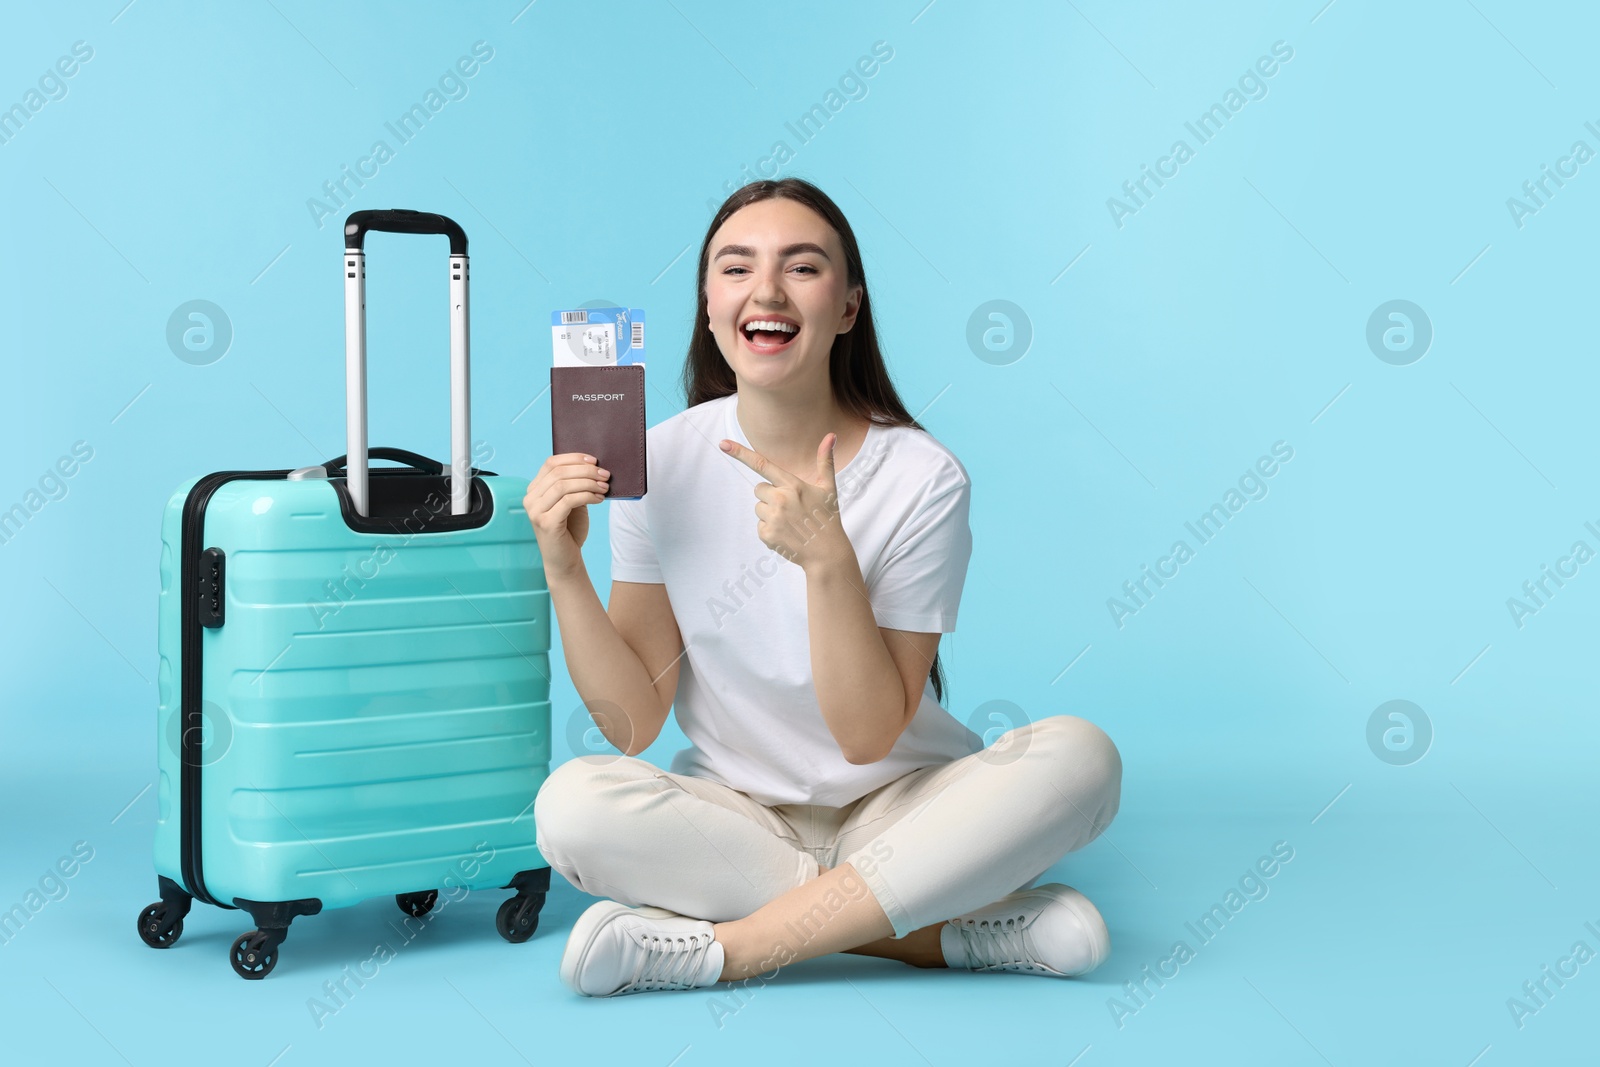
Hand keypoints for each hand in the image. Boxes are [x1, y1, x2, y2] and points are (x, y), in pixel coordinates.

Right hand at [524, 452, 610, 577]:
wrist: (565, 560)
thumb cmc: (569, 530)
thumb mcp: (572, 502)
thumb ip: (575, 484)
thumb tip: (593, 466)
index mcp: (535, 490)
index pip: (551, 463)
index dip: (573, 458)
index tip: (594, 461)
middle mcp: (530, 499)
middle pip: (559, 473)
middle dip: (586, 471)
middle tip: (605, 475)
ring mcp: (536, 511)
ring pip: (563, 485)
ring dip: (588, 483)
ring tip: (604, 487)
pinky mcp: (546, 523)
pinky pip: (569, 500)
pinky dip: (587, 496)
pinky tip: (598, 499)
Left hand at [719, 432, 850, 571]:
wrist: (826, 552)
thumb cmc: (827, 517)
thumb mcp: (828, 487)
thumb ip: (825, 460)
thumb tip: (831, 435)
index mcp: (793, 485)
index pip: (762, 464)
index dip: (740, 453)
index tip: (723, 444)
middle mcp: (780, 499)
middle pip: (759, 489)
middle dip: (770, 495)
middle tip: (790, 507)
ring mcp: (772, 518)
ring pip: (758, 507)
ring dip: (769, 513)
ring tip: (790, 521)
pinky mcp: (767, 534)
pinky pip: (759, 525)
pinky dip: (769, 530)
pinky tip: (786, 533)